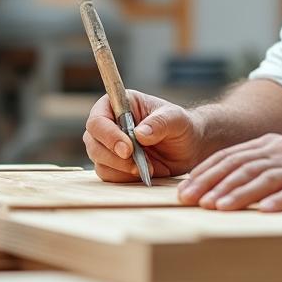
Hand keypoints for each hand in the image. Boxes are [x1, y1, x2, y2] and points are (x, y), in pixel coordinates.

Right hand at [84, 90, 202, 182]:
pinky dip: (124, 177)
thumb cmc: (181, 126)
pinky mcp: (114, 164)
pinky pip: (108, 175)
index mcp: (118, 104)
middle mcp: (108, 124)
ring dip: (121, 169)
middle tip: (136, 165)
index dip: (108, 135)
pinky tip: (143, 172)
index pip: (98, 120)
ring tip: (148, 168)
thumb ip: (159, 123)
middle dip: (113, 156)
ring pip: (98, 161)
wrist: (188, 147)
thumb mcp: (176, 119)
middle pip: (93, 142)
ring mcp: (108, 146)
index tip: (127, 149)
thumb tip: (140, 134)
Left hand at [177, 133, 281, 211]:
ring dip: (239, 193)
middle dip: (213, 184)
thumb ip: (257, 166)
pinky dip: (280, 200)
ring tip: (219, 207)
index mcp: (269, 145)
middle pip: (241, 166)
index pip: (230, 157)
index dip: (205, 173)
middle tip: (191, 201)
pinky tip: (265, 211)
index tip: (184, 191)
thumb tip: (219, 186)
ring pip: (265, 178)